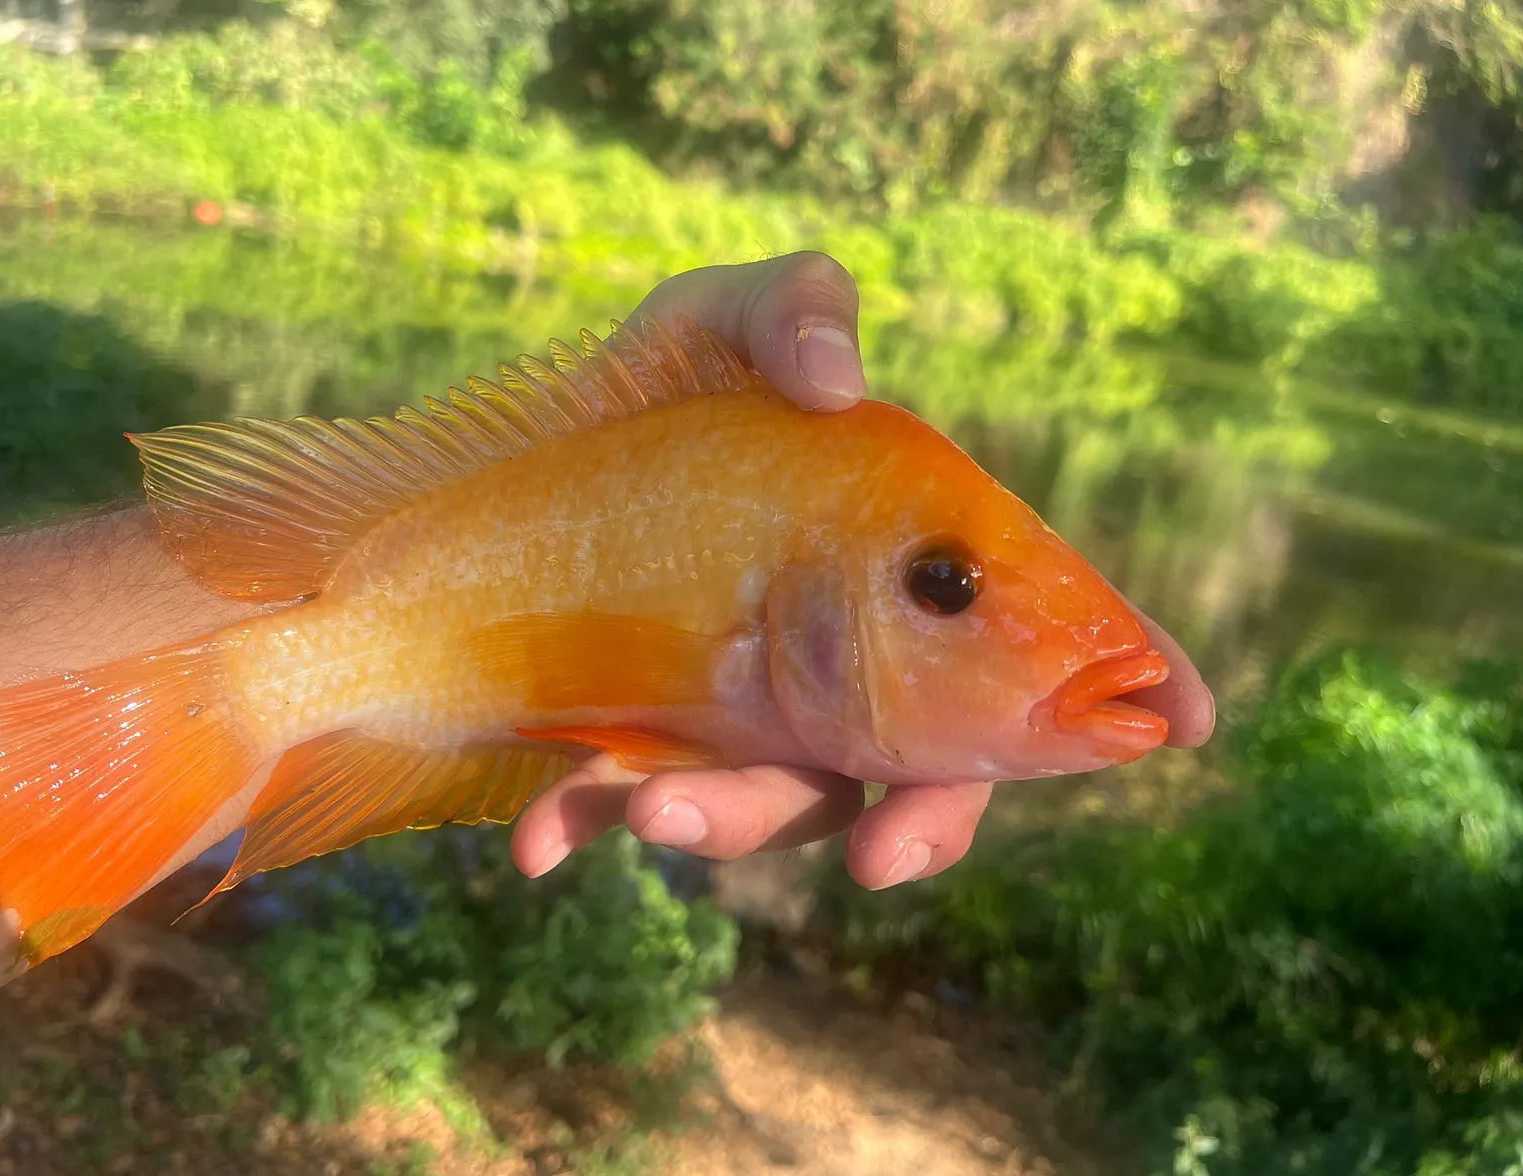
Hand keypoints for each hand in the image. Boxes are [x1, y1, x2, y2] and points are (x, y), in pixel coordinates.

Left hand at [509, 252, 1215, 890]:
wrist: (509, 449)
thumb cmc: (654, 383)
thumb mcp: (719, 320)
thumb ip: (793, 309)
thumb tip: (842, 385)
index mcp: (891, 582)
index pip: (1021, 650)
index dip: (1114, 691)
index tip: (1186, 720)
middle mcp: (837, 669)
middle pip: (917, 773)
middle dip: (917, 829)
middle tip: (887, 860)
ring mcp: (740, 720)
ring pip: (774, 809)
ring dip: (728, 827)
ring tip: (656, 809)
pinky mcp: (634, 744)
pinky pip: (622, 807)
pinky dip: (584, 826)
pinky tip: (538, 841)